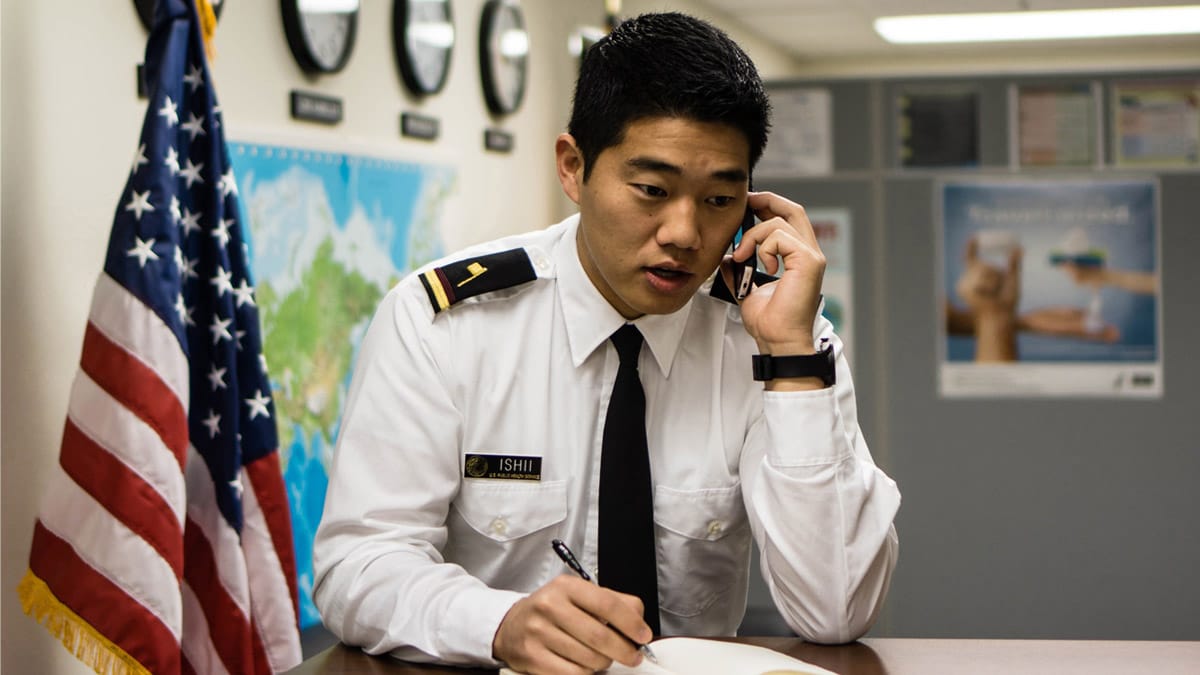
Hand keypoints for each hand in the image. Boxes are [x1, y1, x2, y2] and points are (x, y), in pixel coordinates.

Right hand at [492, 575, 649, 674]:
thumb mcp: (579, 596)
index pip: (607, 604)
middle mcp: (550, 606)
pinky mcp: (532, 657)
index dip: (631, 623)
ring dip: (604, 663)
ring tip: (601, 657)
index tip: (643, 636)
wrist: (511, 625)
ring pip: (589, 659)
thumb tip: (639, 621)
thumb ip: (612, 602)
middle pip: (600, 636)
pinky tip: (585, 667)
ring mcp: (539, 632)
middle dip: (624, 650)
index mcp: (566, 587)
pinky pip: (573, 674)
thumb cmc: (552, 611)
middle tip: (632, 656)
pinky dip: (587, 674)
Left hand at [721, 191, 825, 357]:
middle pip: (793, 210)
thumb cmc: (769, 322)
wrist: (778, 340)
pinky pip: (780, 237)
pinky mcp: (808, 261)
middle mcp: (809, 254)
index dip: (769, 206)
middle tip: (746, 202)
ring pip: (779, 223)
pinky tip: (760, 265)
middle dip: (767, 200)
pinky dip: (762, 247)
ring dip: (753, 235)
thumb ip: (739, 270)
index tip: (747, 206)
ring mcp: (811, 256)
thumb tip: (727, 257)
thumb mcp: (746, 289)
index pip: (789, 219)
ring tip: (742, 255)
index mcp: (798, 257)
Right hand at [953, 236, 1021, 361]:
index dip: (972, 246)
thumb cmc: (1006, 303)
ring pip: (983, 269)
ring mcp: (964, 284)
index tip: (974, 237)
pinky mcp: (964, 288)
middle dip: (996, 273)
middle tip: (997, 290)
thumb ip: (1014, 264)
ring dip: (995, 280)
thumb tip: (1019, 248)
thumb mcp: (1013, 280)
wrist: (1000, 316)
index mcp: (978, 276)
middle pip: (983, 264)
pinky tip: (988, 295)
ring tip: (993, 293)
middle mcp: (968, 279)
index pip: (971, 258)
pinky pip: (982, 278)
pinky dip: (990, 285)